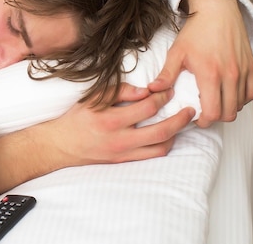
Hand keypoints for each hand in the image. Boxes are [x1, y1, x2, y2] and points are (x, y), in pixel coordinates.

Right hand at [43, 84, 192, 164]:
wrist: (62, 145)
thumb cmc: (77, 118)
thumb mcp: (93, 97)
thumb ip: (119, 91)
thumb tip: (144, 91)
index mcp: (112, 119)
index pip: (147, 107)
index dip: (162, 97)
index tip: (168, 91)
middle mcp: (120, 139)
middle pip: (162, 131)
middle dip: (180, 119)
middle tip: (190, 110)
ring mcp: (123, 153)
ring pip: (160, 148)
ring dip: (175, 135)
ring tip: (180, 124)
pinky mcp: (124, 162)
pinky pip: (151, 156)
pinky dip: (162, 146)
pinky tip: (165, 136)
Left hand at [148, 0, 252, 127]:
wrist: (217, 10)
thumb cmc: (196, 31)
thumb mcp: (177, 52)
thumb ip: (166, 74)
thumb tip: (153, 90)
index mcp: (210, 74)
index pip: (213, 112)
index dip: (204, 121)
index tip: (195, 117)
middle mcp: (230, 75)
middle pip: (229, 113)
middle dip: (215, 117)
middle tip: (204, 112)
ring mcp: (243, 71)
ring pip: (240, 105)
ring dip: (228, 108)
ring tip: (214, 100)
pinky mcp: (252, 66)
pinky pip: (252, 92)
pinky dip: (241, 98)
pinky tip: (228, 93)